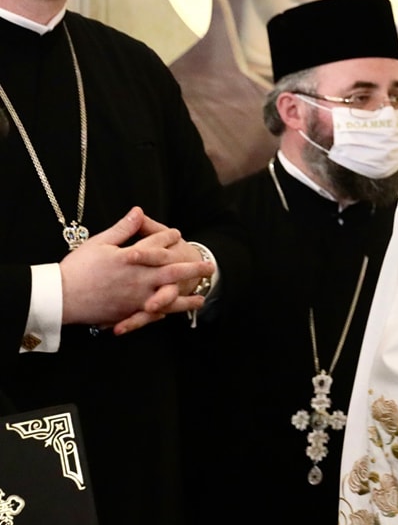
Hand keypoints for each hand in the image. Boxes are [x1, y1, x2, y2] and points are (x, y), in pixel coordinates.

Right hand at [58, 210, 206, 331]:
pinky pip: (151, 314)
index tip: (179, 234)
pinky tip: (173, 313)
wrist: (60, 296)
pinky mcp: (127, 311)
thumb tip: (139, 210)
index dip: (170, 237)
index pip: (158, 244)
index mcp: (133, 257)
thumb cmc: (78, 267)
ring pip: (167, 297)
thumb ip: (123, 228)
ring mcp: (135, 296)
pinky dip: (164, 313)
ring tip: (201, 298)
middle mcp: (139, 277)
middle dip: (192, 268)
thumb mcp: (100, 242)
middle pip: (172, 270)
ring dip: (186, 298)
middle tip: (210, 267)